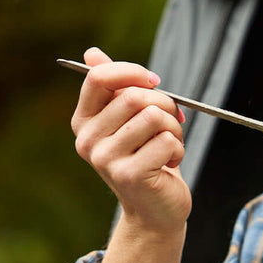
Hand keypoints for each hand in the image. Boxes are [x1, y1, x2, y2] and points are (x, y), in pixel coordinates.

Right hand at [71, 47, 191, 233]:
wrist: (155, 209)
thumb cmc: (147, 158)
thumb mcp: (129, 120)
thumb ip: (113, 88)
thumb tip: (91, 53)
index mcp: (84, 121)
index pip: (98, 78)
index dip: (132, 72)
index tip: (154, 82)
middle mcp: (88, 140)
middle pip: (134, 96)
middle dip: (164, 104)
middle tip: (170, 122)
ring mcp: (106, 159)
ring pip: (154, 117)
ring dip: (174, 128)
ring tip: (169, 145)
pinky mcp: (129, 175)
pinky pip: (167, 141)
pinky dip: (178, 149)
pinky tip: (169, 164)